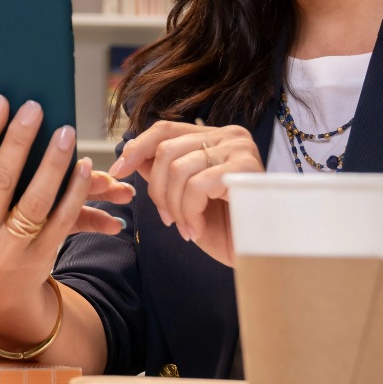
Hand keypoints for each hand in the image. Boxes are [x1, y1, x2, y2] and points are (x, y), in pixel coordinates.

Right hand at [0, 94, 134, 348]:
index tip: (1, 100)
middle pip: (1, 179)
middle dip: (19, 139)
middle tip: (35, 106)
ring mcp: (8, 251)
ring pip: (35, 200)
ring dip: (53, 163)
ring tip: (66, 131)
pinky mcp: (38, 258)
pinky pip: (60, 220)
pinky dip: (74, 191)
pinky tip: (82, 166)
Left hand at [111, 120, 263, 266]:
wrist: (265, 254)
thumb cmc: (229, 228)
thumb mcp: (187, 197)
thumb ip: (165, 174)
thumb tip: (134, 158)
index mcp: (214, 137)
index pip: (164, 129)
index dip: (136, 147)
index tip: (117, 170)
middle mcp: (229, 135)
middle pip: (166, 150)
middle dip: (157, 190)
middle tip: (167, 219)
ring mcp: (239, 149)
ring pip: (178, 169)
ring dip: (174, 206)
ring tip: (186, 227)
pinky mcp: (245, 168)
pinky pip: (197, 185)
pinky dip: (189, 212)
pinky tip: (198, 229)